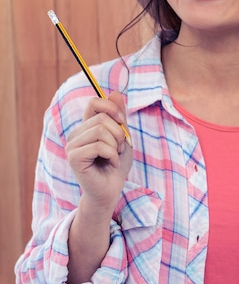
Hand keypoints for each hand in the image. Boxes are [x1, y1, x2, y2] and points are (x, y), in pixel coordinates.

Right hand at [66, 91, 132, 212]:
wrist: (111, 191)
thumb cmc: (116, 165)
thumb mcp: (122, 137)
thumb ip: (119, 117)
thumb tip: (115, 92)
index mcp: (86, 127)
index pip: (94, 102)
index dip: (112, 108)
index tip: (122, 122)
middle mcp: (76, 134)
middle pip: (102, 118)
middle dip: (119, 134)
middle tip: (119, 149)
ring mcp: (72, 145)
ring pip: (101, 131)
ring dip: (116, 146)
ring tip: (114, 157)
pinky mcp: (74, 158)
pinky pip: (99, 146)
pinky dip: (112, 155)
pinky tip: (110, 165)